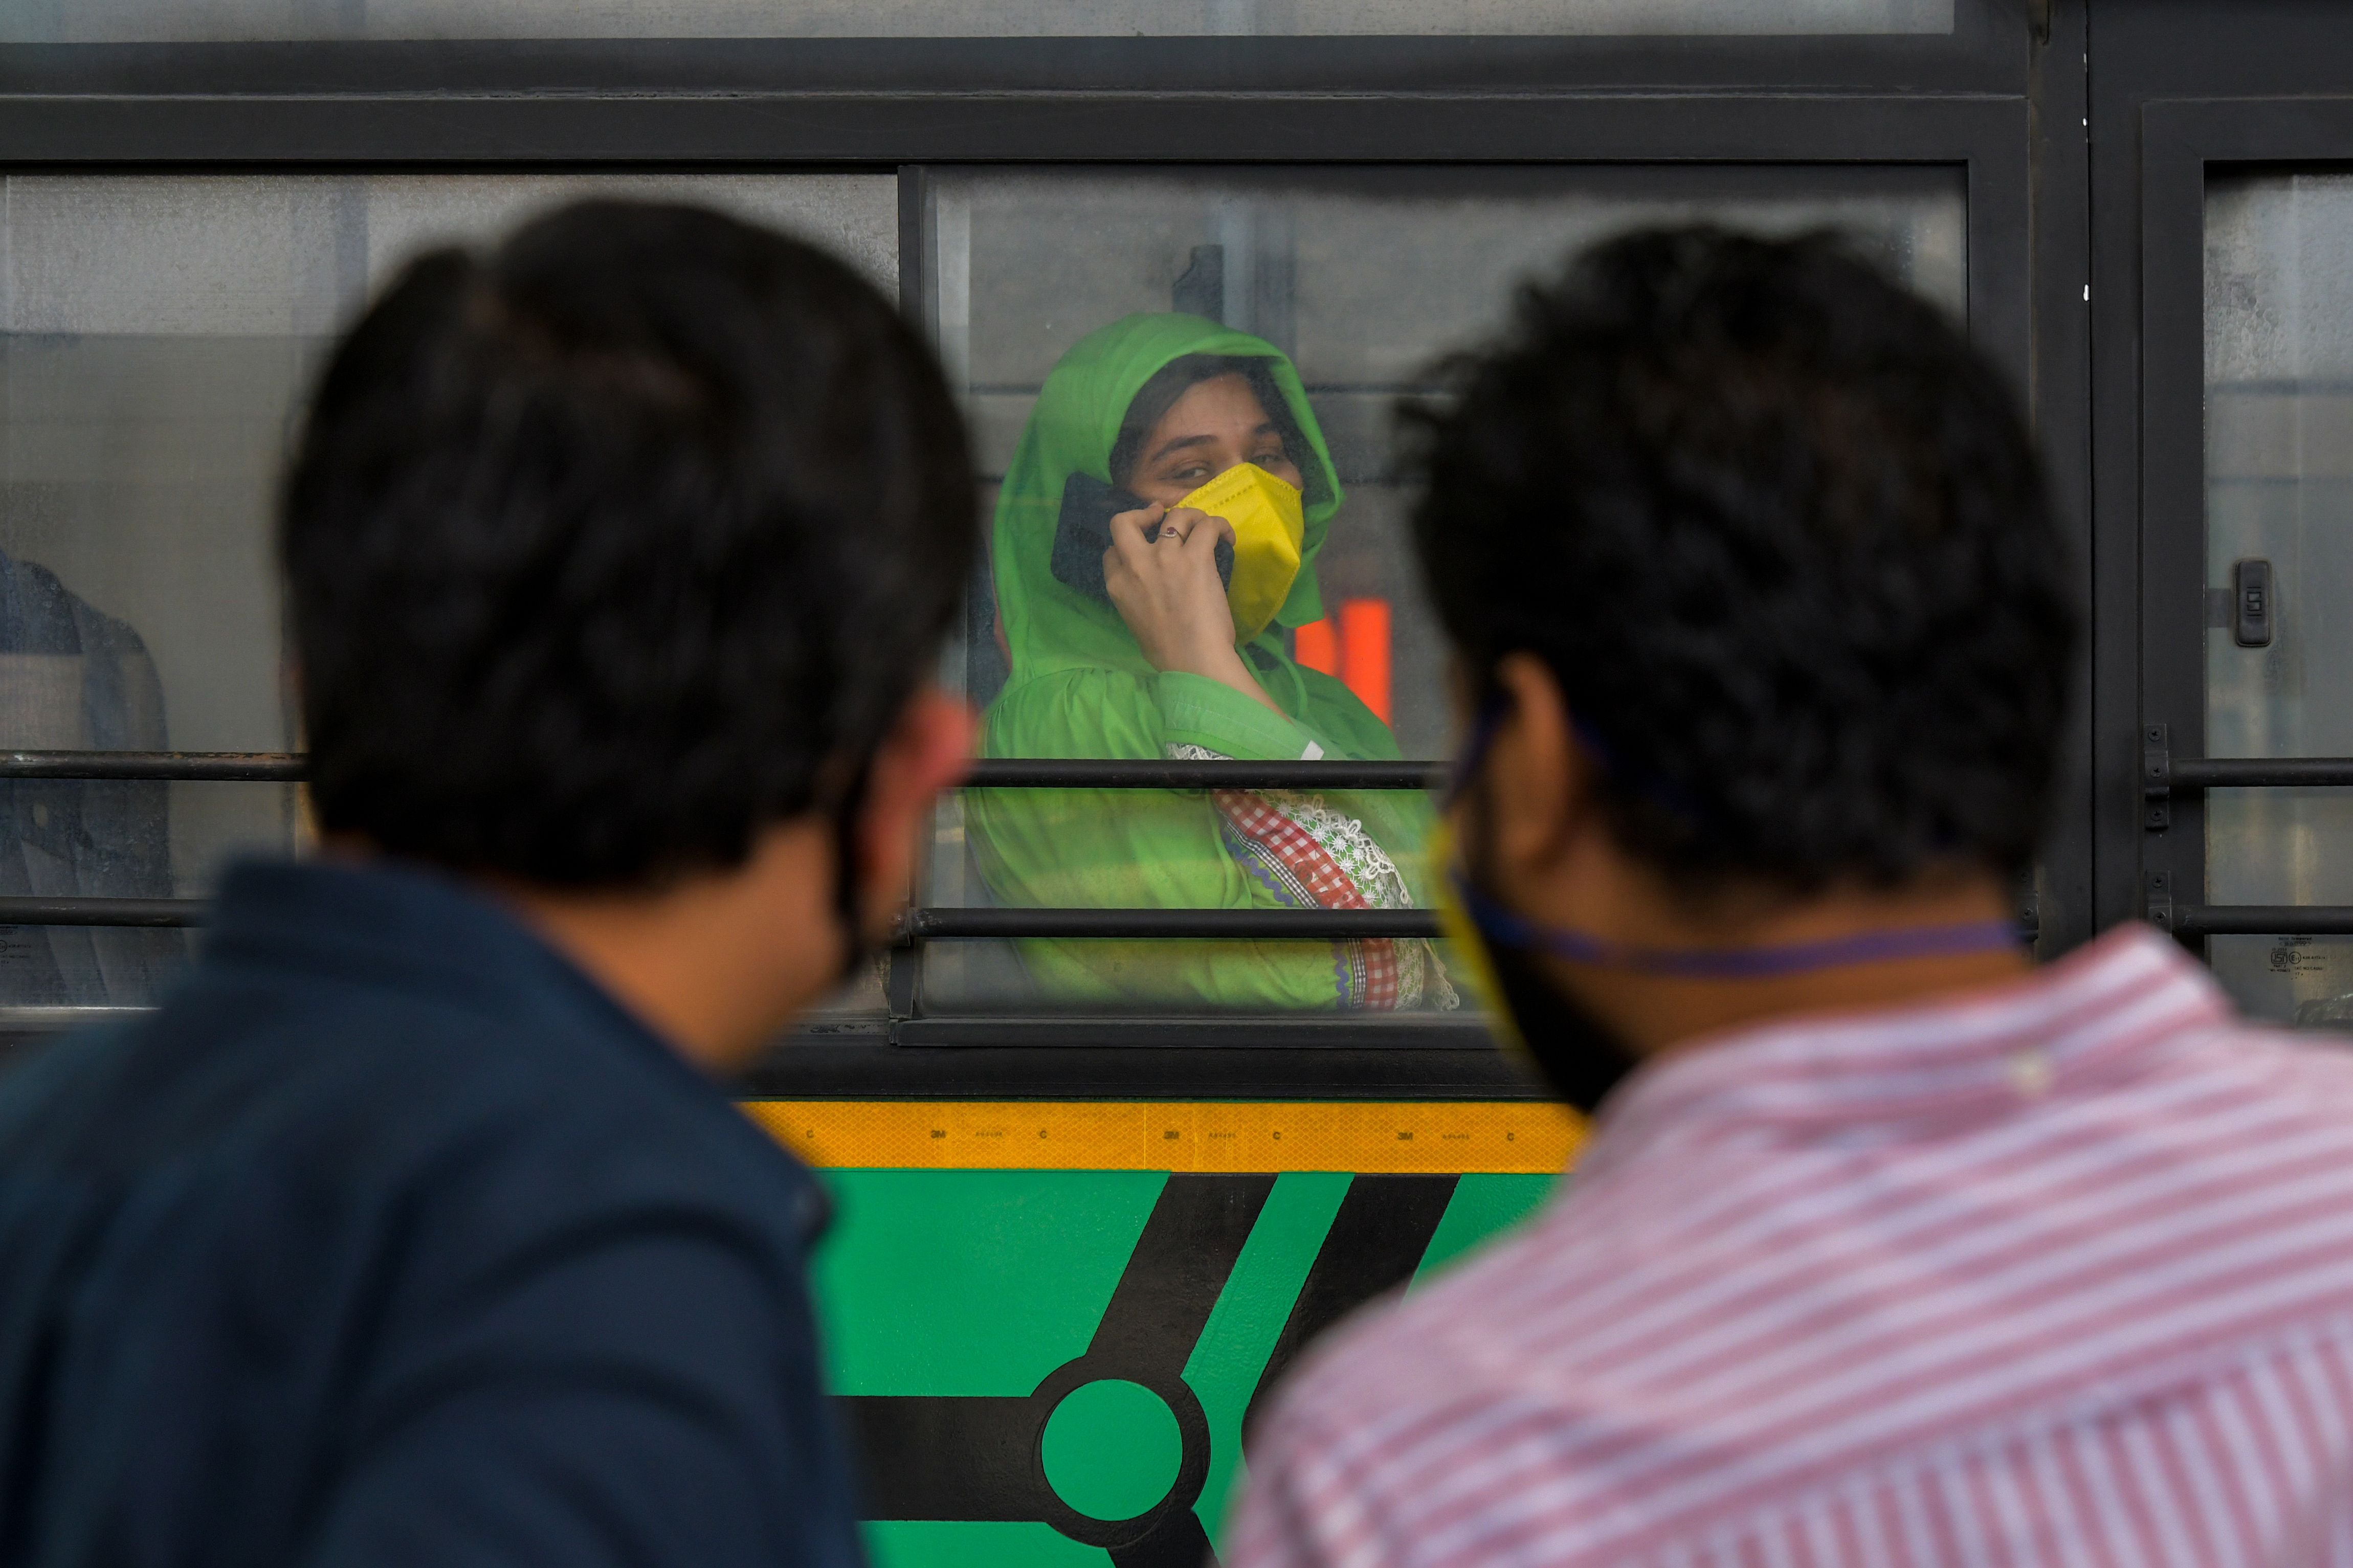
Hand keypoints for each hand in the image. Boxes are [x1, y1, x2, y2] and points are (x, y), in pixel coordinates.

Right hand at [1103, 504, 1237, 674]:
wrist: (1192, 661)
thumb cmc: (1167, 654)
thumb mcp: (1135, 624)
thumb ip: (1136, 601)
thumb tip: (1152, 595)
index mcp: (1117, 585)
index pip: (1112, 552)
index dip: (1127, 546)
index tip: (1145, 550)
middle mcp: (1136, 565)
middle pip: (1125, 522)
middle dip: (1142, 514)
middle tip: (1160, 516)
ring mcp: (1164, 557)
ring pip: (1174, 516)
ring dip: (1190, 517)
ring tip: (1204, 529)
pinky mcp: (1195, 557)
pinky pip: (1207, 525)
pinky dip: (1219, 526)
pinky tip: (1227, 537)